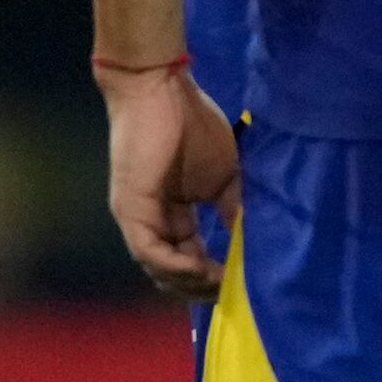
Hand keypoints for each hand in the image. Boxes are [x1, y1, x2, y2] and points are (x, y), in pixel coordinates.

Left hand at [98, 60, 240, 301]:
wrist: (161, 89)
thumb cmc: (191, 124)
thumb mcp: (224, 177)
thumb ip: (232, 209)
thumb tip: (251, 240)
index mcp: (171, 215)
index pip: (188, 258)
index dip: (211, 276)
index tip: (239, 283)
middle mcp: (150, 222)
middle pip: (171, 272)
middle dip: (200, 287)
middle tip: (230, 293)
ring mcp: (137, 217)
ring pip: (157, 268)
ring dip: (189, 282)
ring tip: (219, 282)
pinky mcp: (131, 208)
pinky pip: (149, 251)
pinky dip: (174, 265)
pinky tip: (201, 267)